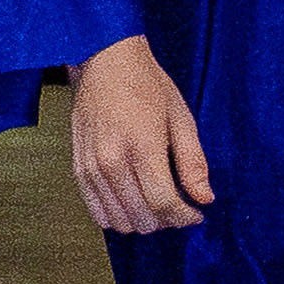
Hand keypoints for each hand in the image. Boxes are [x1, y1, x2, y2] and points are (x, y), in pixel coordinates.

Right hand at [70, 33, 216, 235]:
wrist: (104, 62)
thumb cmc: (146, 85)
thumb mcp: (181, 117)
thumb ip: (193, 162)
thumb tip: (204, 198)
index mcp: (141, 146)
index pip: (163, 203)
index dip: (184, 216)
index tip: (196, 213)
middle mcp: (112, 161)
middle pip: (143, 217)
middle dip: (167, 219)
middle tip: (178, 204)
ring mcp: (91, 167)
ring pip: (120, 220)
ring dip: (143, 220)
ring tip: (155, 203)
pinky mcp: (78, 169)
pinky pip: (97, 213)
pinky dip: (118, 216)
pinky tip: (133, 202)